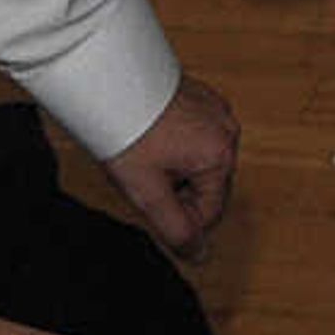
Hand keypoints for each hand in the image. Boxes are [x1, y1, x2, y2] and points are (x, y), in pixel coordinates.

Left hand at [98, 76, 239, 262]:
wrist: (108, 79)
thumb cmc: (127, 132)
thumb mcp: (147, 192)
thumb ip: (176, 229)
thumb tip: (200, 255)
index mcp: (220, 156)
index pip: (207, 213)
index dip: (174, 216)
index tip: (146, 197)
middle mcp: (226, 130)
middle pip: (206, 185)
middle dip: (175, 188)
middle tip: (141, 174)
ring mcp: (215, 109)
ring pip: (198, 160)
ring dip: (173, 166)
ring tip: (143, 153)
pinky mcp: (201, 96)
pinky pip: (194, 134)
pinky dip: (174, 142)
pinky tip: (149, 136)